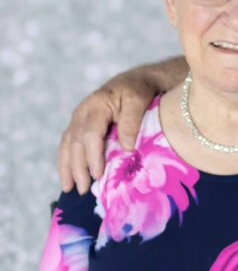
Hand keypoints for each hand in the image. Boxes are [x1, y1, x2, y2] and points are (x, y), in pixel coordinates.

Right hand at [57, 70, 165, 193]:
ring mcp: (77, 118)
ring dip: (67, 168)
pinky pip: (67, 144)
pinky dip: (65, 161)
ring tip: (69, 188)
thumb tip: (126, 147)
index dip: (93, 156)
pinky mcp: (78, 125)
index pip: (91, 134)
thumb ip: (132, 122)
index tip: (99, 175)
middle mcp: (82, 112)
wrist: (133, 81)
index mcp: (97, 105)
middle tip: (84, 189)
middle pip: (76, 143)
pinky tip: (67, 176)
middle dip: (78, 168)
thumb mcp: (139, 100)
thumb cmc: (138, 91)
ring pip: (67, 145)